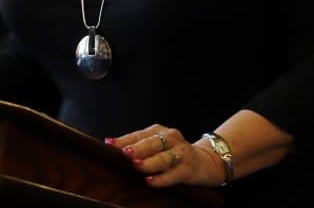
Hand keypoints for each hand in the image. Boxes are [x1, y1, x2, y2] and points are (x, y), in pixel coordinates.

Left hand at [106, 124, 225, 187]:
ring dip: (150, 162)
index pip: (139, 135)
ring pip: (164, 158)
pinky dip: (162, 178)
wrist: (204, 161)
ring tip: (137, 165)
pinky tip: (151, 181)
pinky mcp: (188, 169)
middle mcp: (171, 138)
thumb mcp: (157, 146)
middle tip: (125, 153)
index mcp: (159, 131)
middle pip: (152, 143)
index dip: (124, 139)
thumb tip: (110, 145)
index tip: (110, 144)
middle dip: (138, 148)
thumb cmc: (173, 153)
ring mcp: (181, 153)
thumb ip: (138, 145)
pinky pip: (174, 174)